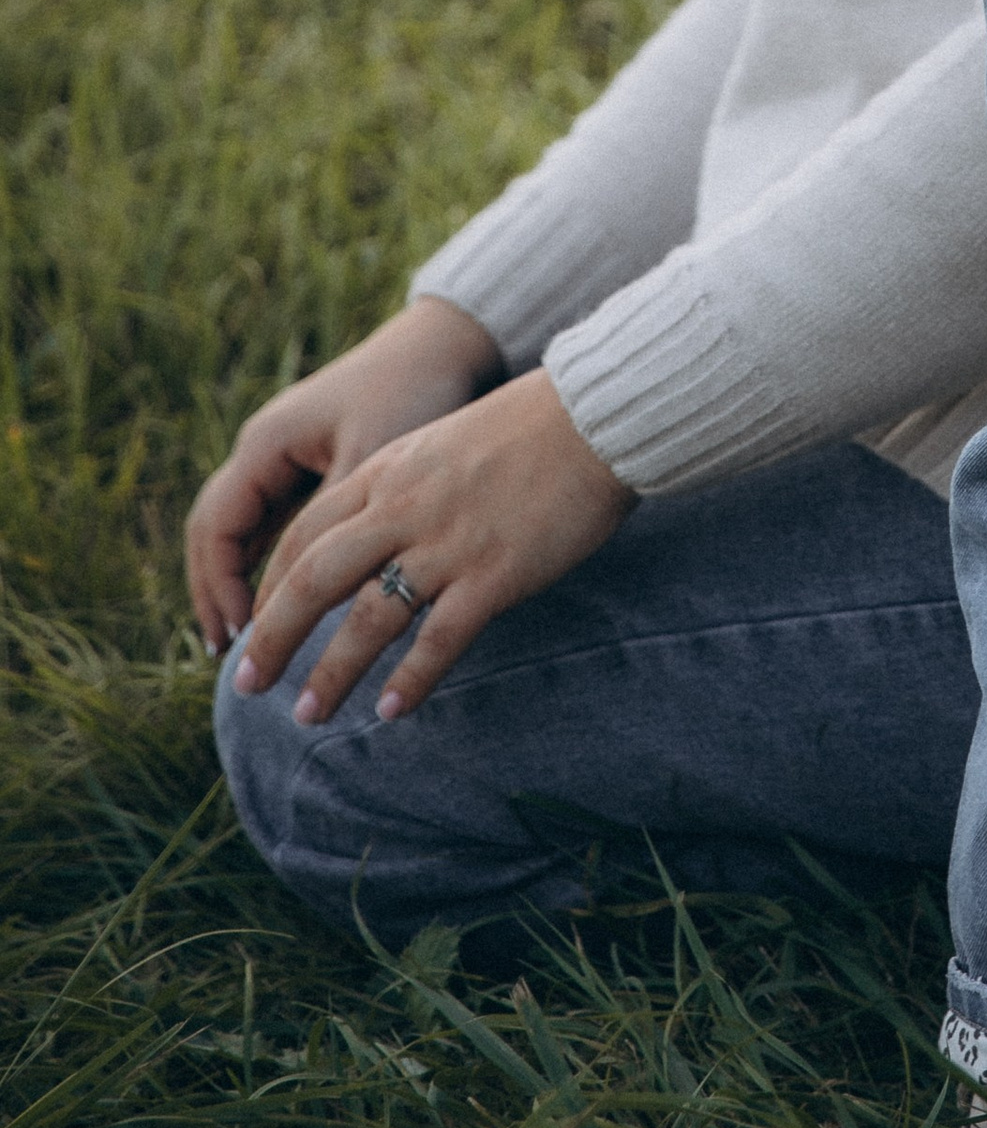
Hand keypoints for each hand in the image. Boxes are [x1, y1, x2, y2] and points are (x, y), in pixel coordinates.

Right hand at [187, 297, 501, 653]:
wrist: (449, 344)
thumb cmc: (412, 392)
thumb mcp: (373, 461)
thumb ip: (338, 527)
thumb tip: (309, 603)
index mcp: (266, 443)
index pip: (216, 527)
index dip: (219, 587)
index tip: (241, 638)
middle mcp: (265, 450)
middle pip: (217, 533)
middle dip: (218, 594)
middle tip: (234, 657)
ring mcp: (287, 457)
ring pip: (245, 532)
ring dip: (243, 584)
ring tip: (256, 646)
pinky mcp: (316, 465)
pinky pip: (278, 524)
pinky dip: (275, 565)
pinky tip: (294, 607)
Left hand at [227, 370, 636, 726]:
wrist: (600, 412)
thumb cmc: (535, 425)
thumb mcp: (446, 441)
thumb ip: (409, 484)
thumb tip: (383, 532)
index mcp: (389, 470)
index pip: (305, 532)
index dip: (271, 585)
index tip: (255, 625)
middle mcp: (405, 507)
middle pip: (313, 578)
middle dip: (273, 636)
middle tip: (246, 684)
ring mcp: (448, 542)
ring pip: (366, 619)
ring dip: (330, 673)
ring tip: (308, 715)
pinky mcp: (495, 573)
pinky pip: (438, 638)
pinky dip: (410, 680)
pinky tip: (392, 712)